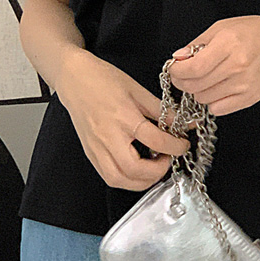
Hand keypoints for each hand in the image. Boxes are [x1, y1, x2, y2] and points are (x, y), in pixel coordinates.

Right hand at [55, 48, 193, 190]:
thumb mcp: (138, 90)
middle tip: (167, 159)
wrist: (74, 79)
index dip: (175, 147)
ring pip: (118, 179)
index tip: (182, 145)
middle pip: (134, 169)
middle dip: (157, 171)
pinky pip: (108, 176)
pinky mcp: (90, 153)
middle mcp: (108, 136)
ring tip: (153, 168)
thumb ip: (163, 111)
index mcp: (124, 117)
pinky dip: (126, 180)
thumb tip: (185, 124)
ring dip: (141, 181)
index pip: (155, 140)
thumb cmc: (103, 80)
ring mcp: (96, 147)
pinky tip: (136, 170)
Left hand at [168, 15, 259, 116]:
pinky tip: (217, 88)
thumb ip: (198, 43)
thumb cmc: (258, 31)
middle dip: (183, 82)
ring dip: (198, 91)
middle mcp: (236, 67)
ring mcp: (244, 85)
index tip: (175, 69)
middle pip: (195, 86)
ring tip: (204, 79)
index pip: (192, 68)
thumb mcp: (224, 26)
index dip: (177, 72)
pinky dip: (212, 101)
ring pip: (204, 99)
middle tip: (184, 75)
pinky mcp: (250, 98)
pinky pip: (218, 109)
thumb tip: (178, 58)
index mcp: (229, 44)